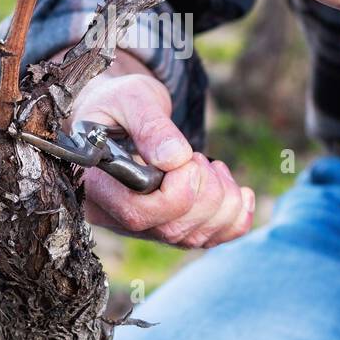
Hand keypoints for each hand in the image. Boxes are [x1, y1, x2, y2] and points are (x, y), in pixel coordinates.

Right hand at [71, 67, 254, 248]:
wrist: (122, 114)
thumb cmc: (120, 102)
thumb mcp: (130, 98)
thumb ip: (150, 125)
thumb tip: (175, 158)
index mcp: (97, 186)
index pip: (137, 215)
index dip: (175, 193)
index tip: (187, 158)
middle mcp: (116, 216)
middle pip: (171, 230)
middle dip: (205, 192)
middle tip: (199, 157)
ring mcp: (144, 227)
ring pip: (193, 239)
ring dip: (223, 201)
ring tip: (213, 166)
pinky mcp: (169, 227)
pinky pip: (209, 240)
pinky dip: (236, 219)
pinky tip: (241, 193)